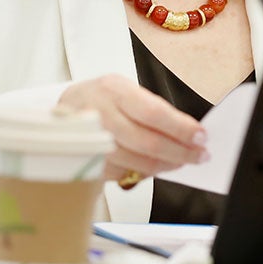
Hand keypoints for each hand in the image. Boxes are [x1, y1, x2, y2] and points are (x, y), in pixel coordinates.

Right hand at [57, 74, 208, 181]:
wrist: (61, 109)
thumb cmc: (100, 99)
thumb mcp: (123, 90)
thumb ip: (151, 109)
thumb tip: (187, 131)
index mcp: (113, 90)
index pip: (154, 112)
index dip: (181, 128)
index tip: (201, 136)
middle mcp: (100, 115)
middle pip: (148, 141)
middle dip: (180, 152)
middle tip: (200, 155)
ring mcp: (91, 142)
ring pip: (137, 162)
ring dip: (166, 165)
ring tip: (181, 161)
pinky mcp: (87, 163)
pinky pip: (123, 173)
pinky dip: (144, 173)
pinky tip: (155, 167)